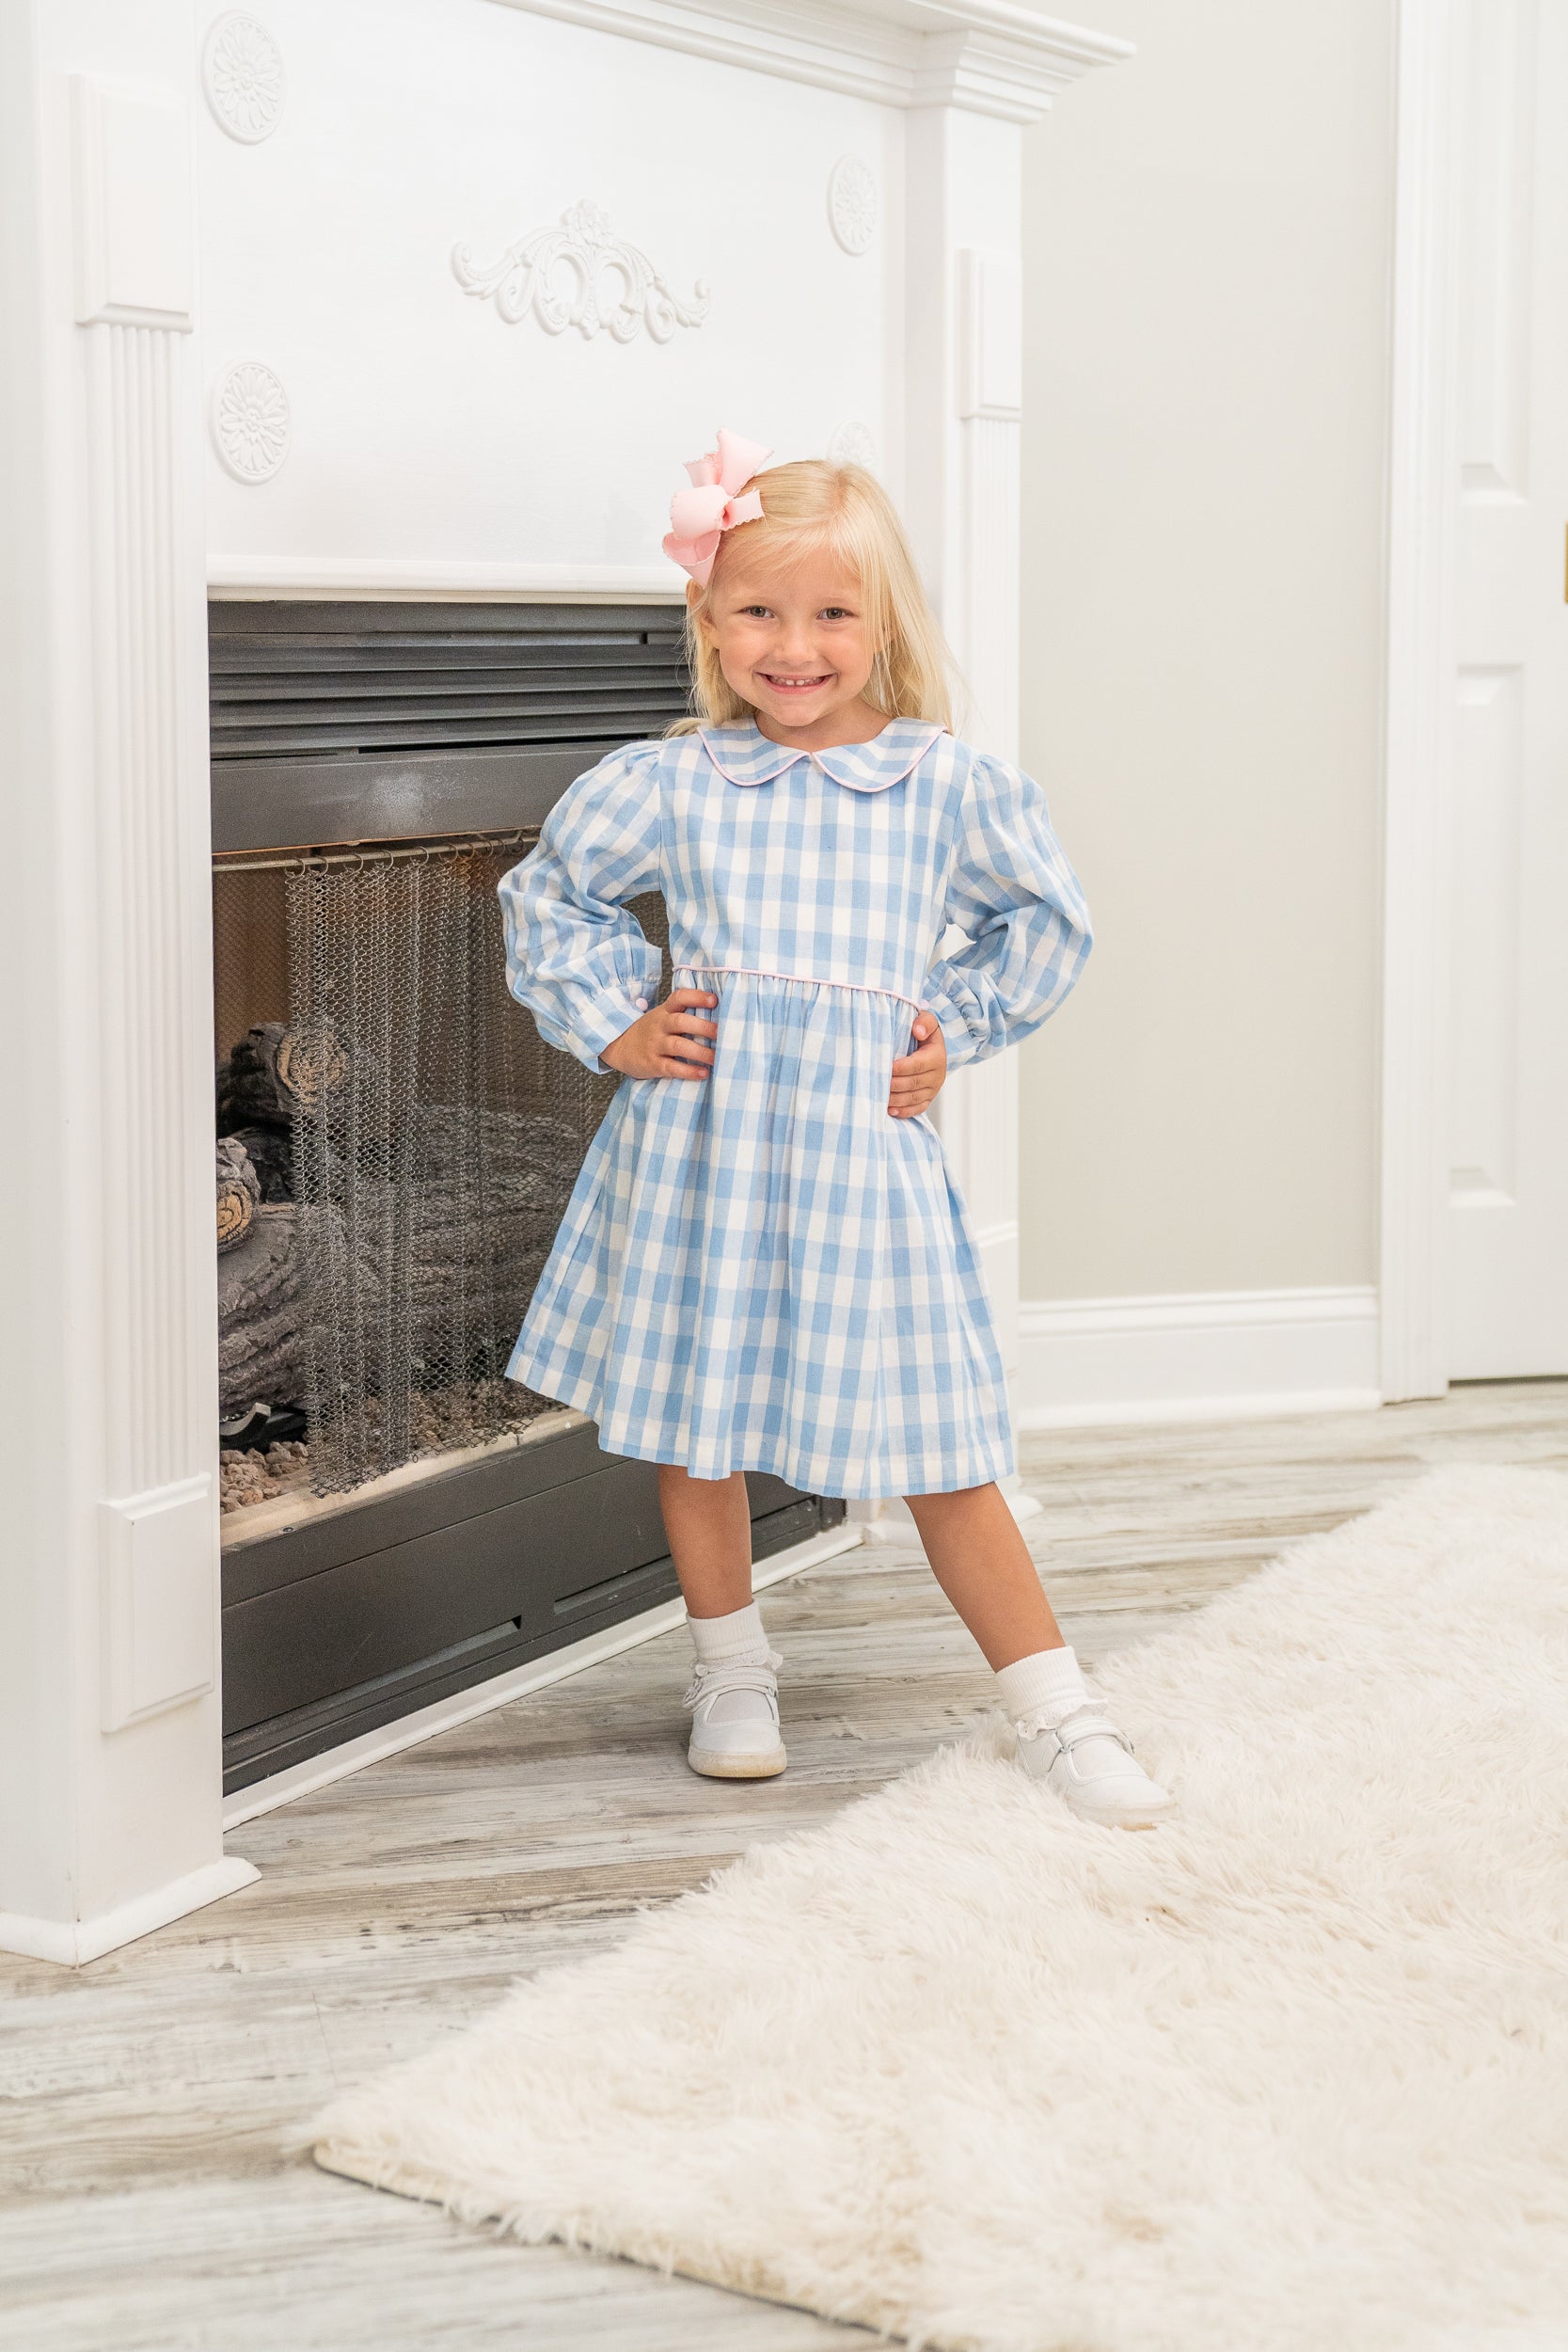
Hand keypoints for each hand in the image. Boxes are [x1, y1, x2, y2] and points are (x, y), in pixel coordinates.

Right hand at [600, 988, 717, 1079]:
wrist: (618, 1047)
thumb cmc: (651, 1032)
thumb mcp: (662, 1017)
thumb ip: (684, 1014)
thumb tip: (721, 1015)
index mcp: (664, 1011)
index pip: (679, 997)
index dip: (697, 997)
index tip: (714, 1000)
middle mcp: (660, 1025)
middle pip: (681, 1022)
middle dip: (704, 1027)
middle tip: (724, 1034)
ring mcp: (655, 1045)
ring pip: (678, 1046)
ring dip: (701, 1052)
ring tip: (718, 1058)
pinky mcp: (652, 1064)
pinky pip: (671, 1068)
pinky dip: (688, 1071)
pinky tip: (703, 1073)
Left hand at [888, 1010, 945, 1118]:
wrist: (933, 1047)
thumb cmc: (924, 1033)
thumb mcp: (927, 1021)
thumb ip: (924, 1022)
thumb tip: (917, 1030)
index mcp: (937, 1056)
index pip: (918, 1064)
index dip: (901, 1068)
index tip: (886, 1067)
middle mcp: (937, 1075)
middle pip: (913, 1083)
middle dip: (893, 1084)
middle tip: (874, 1082)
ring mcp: (933, 1089)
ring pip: (913, 1097)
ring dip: (895, 1099)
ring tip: (878, 1097)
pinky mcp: (928, 1098)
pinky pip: (917, 1108)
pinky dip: (904, 1111)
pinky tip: (890, 1110)